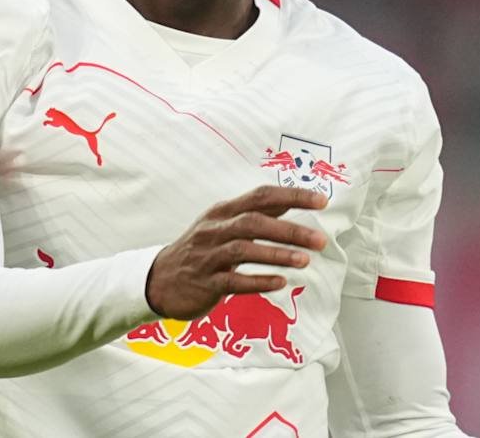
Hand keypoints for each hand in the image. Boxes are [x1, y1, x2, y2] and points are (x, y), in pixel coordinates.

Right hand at [144, 186, 328, 320]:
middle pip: (254, 222)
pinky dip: (258, 281)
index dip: (291, 196)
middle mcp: (215, 229)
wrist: (159, 280)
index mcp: (223, 212)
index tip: (321, 201)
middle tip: (320, 240)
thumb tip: (290, 202)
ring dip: (277, 254)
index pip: (261, 196)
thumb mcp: (221, 226)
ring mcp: (208, 256)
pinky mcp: (206, 283)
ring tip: (305, 261)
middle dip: (290, 230)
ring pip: (244, 250)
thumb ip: (254, 215)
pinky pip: (234, 281)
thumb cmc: (200, 251)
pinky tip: (280, 283)